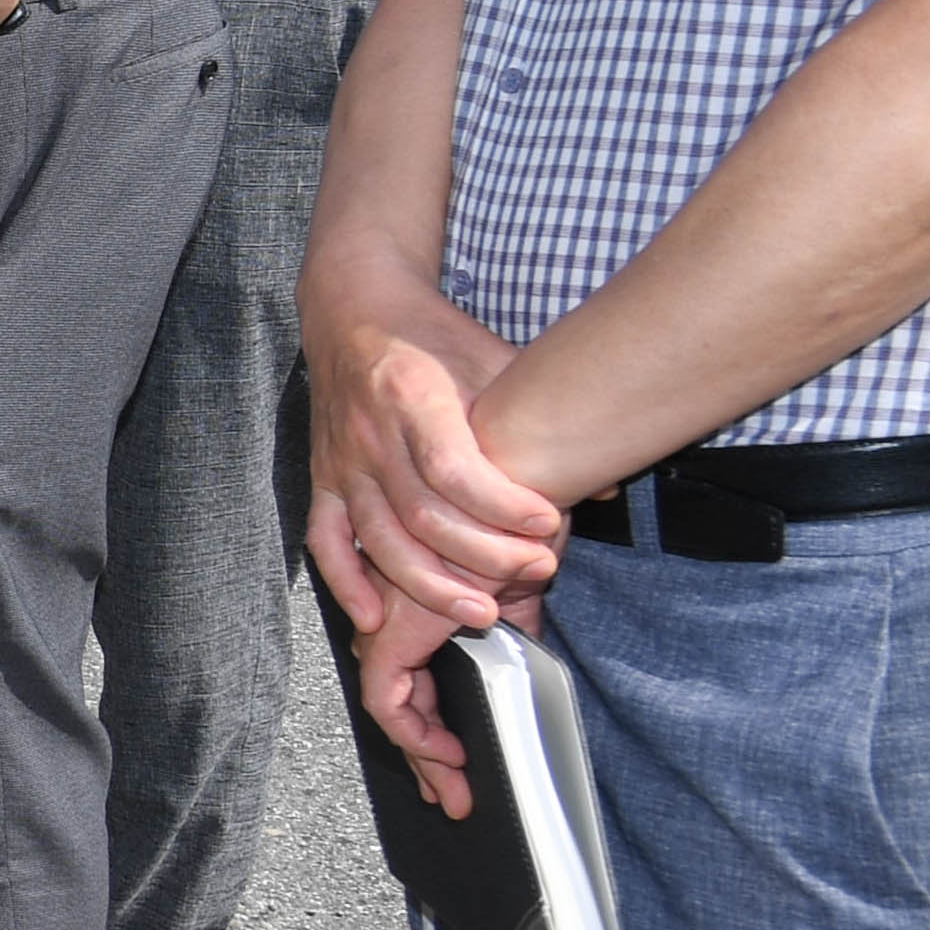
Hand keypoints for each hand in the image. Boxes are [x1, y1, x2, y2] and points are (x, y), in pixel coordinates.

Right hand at [301, 272, 561, 663]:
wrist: (354, 311)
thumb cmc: (435, 339)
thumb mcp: (494, 359)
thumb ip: (541, 419)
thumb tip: (606, 484)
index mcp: (413, 397)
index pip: (453, 470)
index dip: (502, 507)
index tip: (548, 525)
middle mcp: (370, 435)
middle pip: (421, 515)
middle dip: (482, 556)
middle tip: (535, 570)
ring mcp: (341, 461)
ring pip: (379, 539)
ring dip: (429, 585)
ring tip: (482, 611)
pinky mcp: (323, 479)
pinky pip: (324, 540)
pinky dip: (345, 582)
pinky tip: (375, 618)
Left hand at [314, 496, 545, 822]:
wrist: (515, 486)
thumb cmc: (517, 517)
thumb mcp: (514, 582)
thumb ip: (510, 620)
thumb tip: (526, 653)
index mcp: (415, 597)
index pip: (412, 671)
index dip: (431, 719)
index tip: (457, 760)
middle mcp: (391, 609)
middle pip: (397, 696)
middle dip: (424, 753)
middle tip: (452, 794)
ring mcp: (386, 619)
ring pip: (388, 706)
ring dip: (424, 755)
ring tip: (455, 789)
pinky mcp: (393, 629)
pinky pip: (387, 698)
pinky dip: (414, 733)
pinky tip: (448, 754)